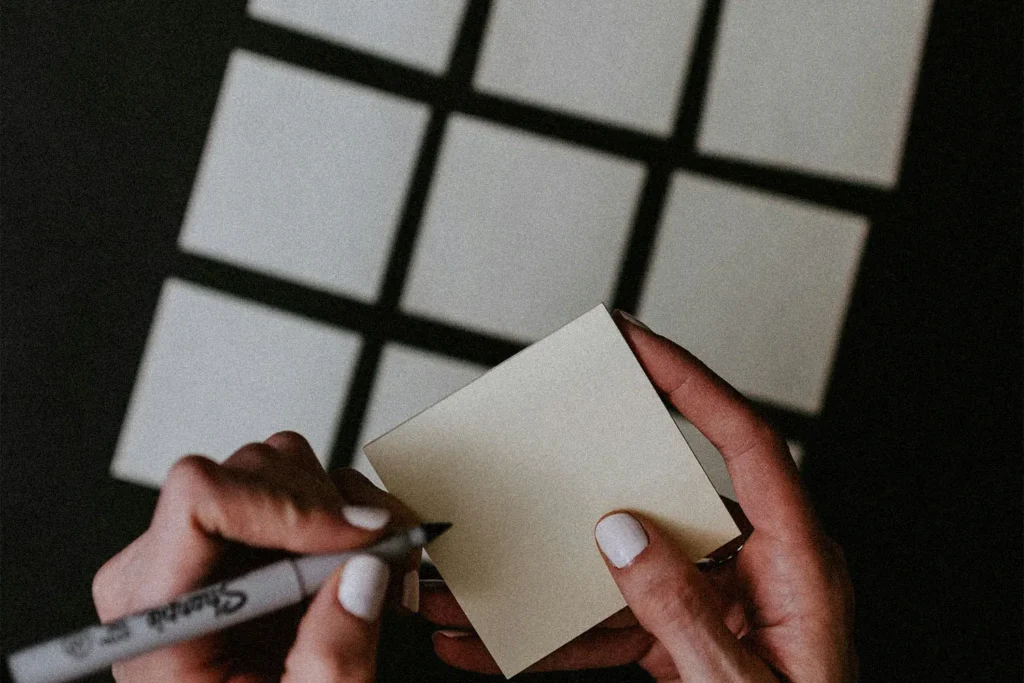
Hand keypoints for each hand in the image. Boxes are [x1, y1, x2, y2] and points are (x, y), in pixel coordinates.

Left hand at [92, 431, 419, 681]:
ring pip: (281, 467)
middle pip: (251, 474)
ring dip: (348, 508)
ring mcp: (208, 546)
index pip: (199, 500)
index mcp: (162, 611)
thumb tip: (366, 570)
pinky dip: (349, 513)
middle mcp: (170, 564)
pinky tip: (367, 561)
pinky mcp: (245, 538)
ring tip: (382, 564)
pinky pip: (300, 485)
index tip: (358, 535)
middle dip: (336, 512)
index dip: (288, 506)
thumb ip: (332, 656)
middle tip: (390, 557)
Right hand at [423, 312, 855, 680]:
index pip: (747, 442)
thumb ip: (684, 613)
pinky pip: (621, 619)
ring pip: (628, 565)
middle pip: (670, 491)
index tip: (636, 341)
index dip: (691, 381)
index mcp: (798, 564)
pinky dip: (566, 631)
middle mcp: (758, 569)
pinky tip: (508, 642)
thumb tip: (622, 534)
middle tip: (547, 432)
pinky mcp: (692, 637)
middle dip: (595, 474)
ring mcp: (722, 603)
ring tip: (486, 576)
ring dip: (556, 576)